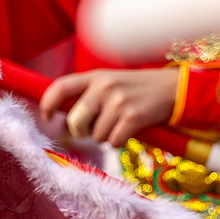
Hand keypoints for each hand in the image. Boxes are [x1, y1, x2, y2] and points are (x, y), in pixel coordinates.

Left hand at [42, 68, 179, 146]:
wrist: (173, 89)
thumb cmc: (137, 89)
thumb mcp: (111, 82)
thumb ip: (88, 93)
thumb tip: (63, 117)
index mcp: (95, 76)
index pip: (61, 87)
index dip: (48, 103)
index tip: (46, 116)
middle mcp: (104, 87)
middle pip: (75, 121)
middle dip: (81, 131)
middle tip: (92, 129)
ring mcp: (119, 102)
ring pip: (96, 136)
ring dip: (106, 137)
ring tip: (119, 124)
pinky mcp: (133, 117)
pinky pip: (113, 142)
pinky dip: (119, 142)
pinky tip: (129, 131)